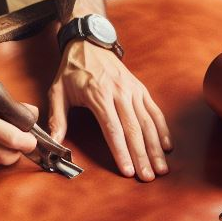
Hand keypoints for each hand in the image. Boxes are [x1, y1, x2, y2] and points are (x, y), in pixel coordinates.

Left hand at [48, 41, 170, 180]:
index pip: (113, 128)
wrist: (88, 42)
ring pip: (148, 122)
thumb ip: (57, 117)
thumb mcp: (58, 90)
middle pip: (134, 129)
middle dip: (142, 156)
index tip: (128, 170)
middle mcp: (119, 92)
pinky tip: (166, 146)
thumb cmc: (72, 69)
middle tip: (148, 177)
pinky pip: (154, 111)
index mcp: (98, 95)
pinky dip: (162, 129)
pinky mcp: (140, 88)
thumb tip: (55, 141)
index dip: (121, 151)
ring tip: (161, 168)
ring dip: (155, 147)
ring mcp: (132, 90)